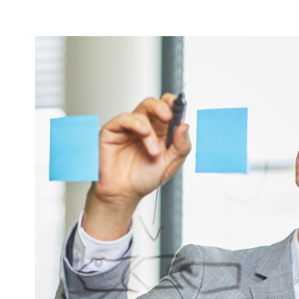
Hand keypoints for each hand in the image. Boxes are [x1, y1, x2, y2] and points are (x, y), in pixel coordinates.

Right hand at [82, 93, 190, 239]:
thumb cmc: (144, 179)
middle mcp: (145, 126)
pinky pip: (124, 119)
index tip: (181, 106)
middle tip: (169, 117)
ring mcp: (128, 128)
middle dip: (163, 106)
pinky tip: (144, 133)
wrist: (125, 194)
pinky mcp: (113, 131)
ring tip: (154, 152)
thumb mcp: (171, 164)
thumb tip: (185, 126)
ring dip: (152, 132)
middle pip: (153, 104)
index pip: (168, 109)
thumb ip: (182, 146)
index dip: (174, 104)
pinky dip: (135, 123)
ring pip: (141, 112)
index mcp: (160, 131)